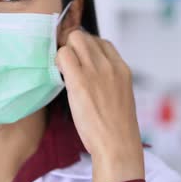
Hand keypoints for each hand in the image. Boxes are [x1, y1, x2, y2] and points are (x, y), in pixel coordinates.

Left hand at [55, 30, 143, 181]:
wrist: (117, 145)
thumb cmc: (116, 127)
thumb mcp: (120, 95)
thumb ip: (108, 79)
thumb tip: (90, 72)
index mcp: (122, 69)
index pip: (102, 42)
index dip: (87, 49)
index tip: (80, 61)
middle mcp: (110, 65)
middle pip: (85, 36)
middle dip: (72, 46)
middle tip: (67, 64)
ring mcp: (95, 70)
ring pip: (74, 39)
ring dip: (65, 51)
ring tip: (64, 70)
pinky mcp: (80, 80)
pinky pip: (63, 55)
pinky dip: (57, 60)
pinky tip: (59, 74)